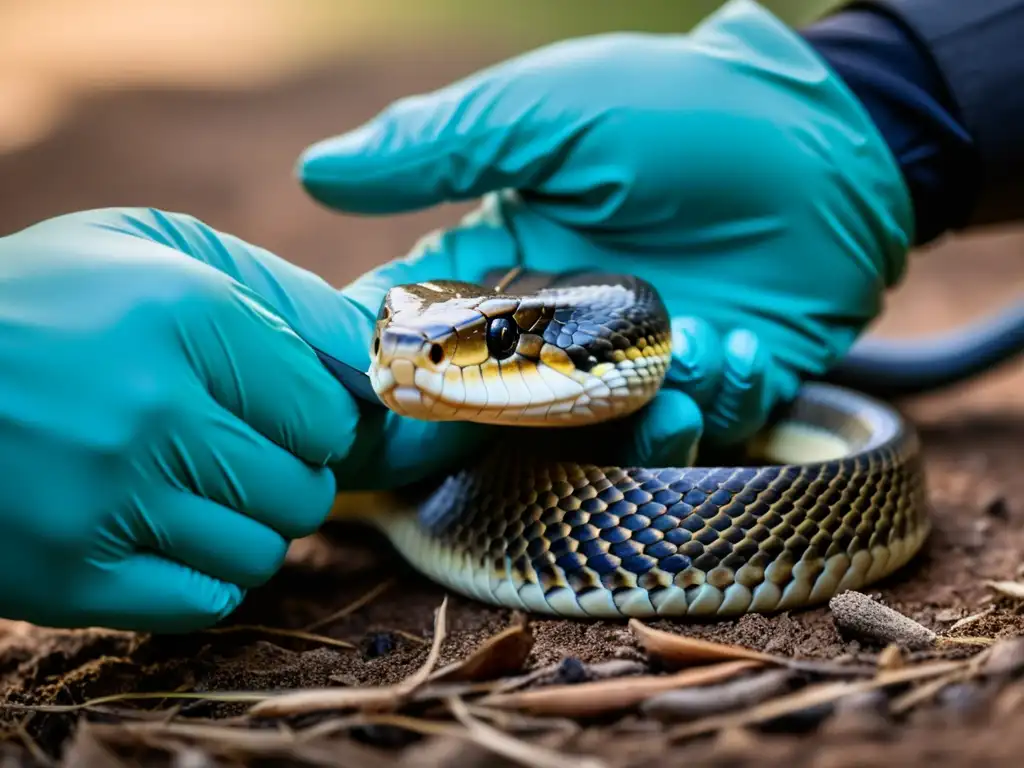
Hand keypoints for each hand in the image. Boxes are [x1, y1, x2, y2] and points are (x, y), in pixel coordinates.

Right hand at [0, 207, 483, 632]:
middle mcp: (152, 412)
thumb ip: (276, 295)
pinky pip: (205, 602)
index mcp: (185, 316)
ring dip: (247, 526)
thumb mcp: (152, 249)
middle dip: (291, 476)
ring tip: (197, 487)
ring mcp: (105, 502)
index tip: (291, 415)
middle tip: (242, 453)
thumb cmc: (42, 301)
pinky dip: (204, 575)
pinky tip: (167, 532)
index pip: (331, 414)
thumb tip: (370, 360)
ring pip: (263, 552)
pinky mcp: (66, 577)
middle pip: (306, 491)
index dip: (321, 420)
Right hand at [297, 0, 912, 448]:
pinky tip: (737, 348)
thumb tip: (313, 172)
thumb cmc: (677, 109)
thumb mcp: (548, 113)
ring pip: (592, 436)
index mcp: (507, 264)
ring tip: (687, 353)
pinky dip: (710, 408)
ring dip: (632, 413)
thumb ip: (438, 146)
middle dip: (516, 417)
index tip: (372, 388)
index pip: (422, 327)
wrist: (826, 133)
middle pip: (500, 406)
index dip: (392, 361)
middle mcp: (560, 326)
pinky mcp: (710, 386)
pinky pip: (689, 433)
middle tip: (548, 395)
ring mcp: (635, 363)